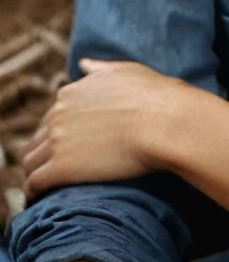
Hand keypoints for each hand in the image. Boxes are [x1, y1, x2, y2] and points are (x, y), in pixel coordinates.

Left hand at [20, 58, 187, 200]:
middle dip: (44, 153)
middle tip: (57, 168)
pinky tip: (44, 198)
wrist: (165, 121)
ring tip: (48, 186)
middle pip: (37, 139)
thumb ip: (99, 69)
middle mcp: (58, 114)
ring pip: (30, 161)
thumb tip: (82, 64)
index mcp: (71, 93)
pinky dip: (35, 191)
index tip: (68, 146)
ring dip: (36, 172)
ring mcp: (57, 141)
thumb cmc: (154, 96)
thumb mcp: (125, 71)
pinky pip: (35, 183)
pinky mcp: (61, 168)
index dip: (58, 133)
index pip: (51, 118)